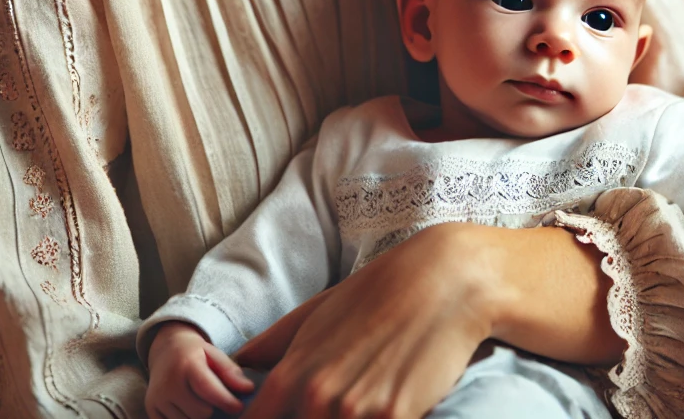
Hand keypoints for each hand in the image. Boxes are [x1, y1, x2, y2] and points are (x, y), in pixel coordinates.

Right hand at [145, 321, 254, 418]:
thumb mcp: (215, 355)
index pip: (207, 389)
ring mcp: (157, 398)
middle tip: (218, 401)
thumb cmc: (197, 354)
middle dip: (213, 409)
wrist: (166, 349)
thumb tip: (248, 390)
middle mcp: (169, 382)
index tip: (239, 406)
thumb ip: (231, 372)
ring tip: (203, 403)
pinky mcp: (151, 410)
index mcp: (187, 364)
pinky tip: (189, 408)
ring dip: (200, 417)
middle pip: (200, 412)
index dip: (226, 401)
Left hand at [237, 224, 493, 418]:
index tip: (284, 417)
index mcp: (294, 373)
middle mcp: (318, 397)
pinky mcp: (394, 418)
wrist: (444, 278)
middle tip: (343, 399)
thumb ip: (275, 342)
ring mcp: (356, 411)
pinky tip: (392, 402)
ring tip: (367, 396)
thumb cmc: (380, 291)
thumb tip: (239, 361)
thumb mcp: (320, 309)